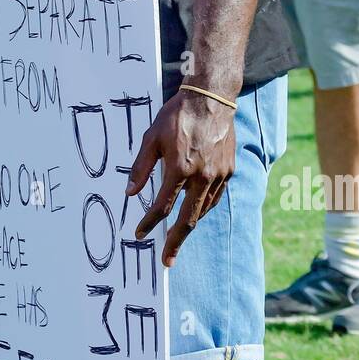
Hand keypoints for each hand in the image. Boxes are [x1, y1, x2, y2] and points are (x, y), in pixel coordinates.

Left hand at [127, 89, 236, 267]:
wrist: (211, 99)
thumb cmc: (177, 116)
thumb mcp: (151, 137)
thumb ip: (140, 167)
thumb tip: (130, 192)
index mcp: (180, 168)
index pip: (162, 205)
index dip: (149, 222)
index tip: (139, 233)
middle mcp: (202, 176)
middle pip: (187, 219)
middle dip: (175, 242)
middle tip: (167, 260)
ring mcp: (218, 175)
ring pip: (202, 210)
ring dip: (189, 225)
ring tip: (176, 236)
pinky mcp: (229, 170)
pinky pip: (214, 198)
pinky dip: (202, 209)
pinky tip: (194, 213)